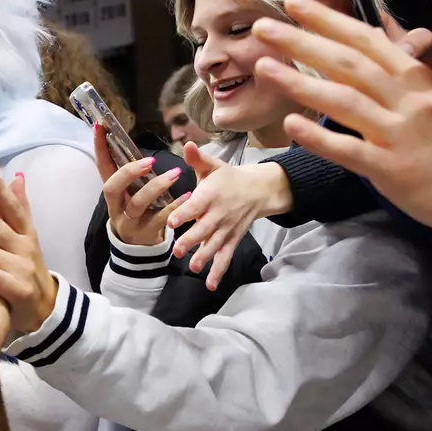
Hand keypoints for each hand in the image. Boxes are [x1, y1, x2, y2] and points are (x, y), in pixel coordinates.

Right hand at [94, 124, 187, 246]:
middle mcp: (116, 206)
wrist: (139, 248)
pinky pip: (160, 219)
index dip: (99, 147)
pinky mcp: (146, 233)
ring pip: (137, 203)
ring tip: (176, 174)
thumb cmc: (138, 211)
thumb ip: (132, 172)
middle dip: (128, 172)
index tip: (100, 126)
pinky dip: (174, 206)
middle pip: (112, 188)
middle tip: (149, 161)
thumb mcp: (131, 192)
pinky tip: (188, 196)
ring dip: (156, 187)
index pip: (102, 166)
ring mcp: (129, 221)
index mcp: (113, 192)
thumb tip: (130, 142)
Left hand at [165, 147, 290, 287]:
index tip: (171, 222)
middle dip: (192, 240)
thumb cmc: (228, 177)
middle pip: (205, 228)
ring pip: (215, 245)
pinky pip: (226, 256)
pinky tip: (211, 285)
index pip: (196, 205)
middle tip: (177, 250)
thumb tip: (186, 145)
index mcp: (211, 194)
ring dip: (205, 257)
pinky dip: (220, 271)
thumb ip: (198, 158)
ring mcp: (227, 229)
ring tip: (194, 268)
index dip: (184, 213)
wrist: (259, 189)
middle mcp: (219, 213)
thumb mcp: (215, 165)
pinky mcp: (232, 240)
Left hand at [250, 0, 431, 241]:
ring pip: (346, 100)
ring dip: (301, 82)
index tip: (296, 1)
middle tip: (264, 26)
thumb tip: (375, 30)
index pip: (367, 39)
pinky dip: (321, 138)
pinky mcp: (394, 169)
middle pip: (349, 62)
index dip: (331, 18)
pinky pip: (352, 150)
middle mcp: (408, 98)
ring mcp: (401, 133)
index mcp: (417, 76)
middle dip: (304, 41)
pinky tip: (292, 126)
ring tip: (264, 67)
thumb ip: (401, 65)